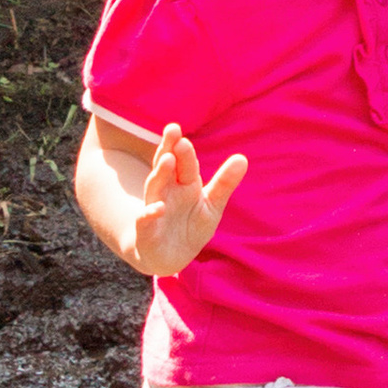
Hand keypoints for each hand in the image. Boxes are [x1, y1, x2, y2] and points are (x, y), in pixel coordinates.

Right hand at [133, 126, 246, 276]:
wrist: (169, 258)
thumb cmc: (191, 226)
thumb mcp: (212, 205)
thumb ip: (224, 183)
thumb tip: (242, 158)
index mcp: (184, 183)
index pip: (184, 162)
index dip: (184, 149)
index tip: (183, 133)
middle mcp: (167, 191)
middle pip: (166, 167)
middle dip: (168, 149)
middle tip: (173, 130)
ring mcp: (154, 209)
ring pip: (154, 188)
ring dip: (160, 174)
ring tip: (167, 159)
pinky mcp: (146, 231)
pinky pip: (146, 220)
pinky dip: (150, 213)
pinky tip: (158, 208)